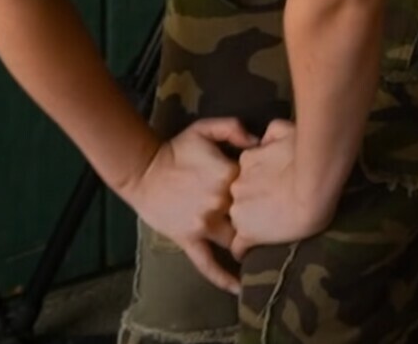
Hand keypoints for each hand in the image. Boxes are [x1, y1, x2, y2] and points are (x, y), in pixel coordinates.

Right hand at [122, 117, 257, 293]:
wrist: (143, 169)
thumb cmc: (176, 148)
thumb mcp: (204, 128)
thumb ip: (233, 128)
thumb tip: (258, 142)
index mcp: (227, 175)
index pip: (258, 184)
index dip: (266, 185)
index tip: (273, 188)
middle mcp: (219, 202)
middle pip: (251, 215)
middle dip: (262, 216)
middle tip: (274, 220)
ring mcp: (204, 224)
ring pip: (236, 240)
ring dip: (248, 245)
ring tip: (264, 252)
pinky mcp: (189, 240)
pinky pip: (208, 265)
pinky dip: (224, 278)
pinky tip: (239, 288)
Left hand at [229, 120, 335, 259]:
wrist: (311, 185)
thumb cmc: (302, 155)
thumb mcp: (284, 130)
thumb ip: (270, 133)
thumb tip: (264, 139)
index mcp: (245, 163)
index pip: (241, 178)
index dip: (253, 185)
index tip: (265, 190)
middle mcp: (237, 186)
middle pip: (237, 198)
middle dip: (249, 204)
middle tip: (270, 209)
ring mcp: (240, 210)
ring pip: (238, 220)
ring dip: (249, 225)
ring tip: (268, 231)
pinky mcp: (248, 233)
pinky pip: (238, 247)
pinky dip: (243, 251)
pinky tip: (250, 254)